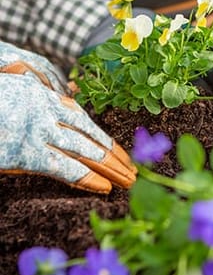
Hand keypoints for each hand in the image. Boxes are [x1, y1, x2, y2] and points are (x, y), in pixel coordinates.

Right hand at [0, 44, 135, 193]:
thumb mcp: (15, 87)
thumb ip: (37, 96)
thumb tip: (63, 101)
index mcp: (44, 96)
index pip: (84, 120)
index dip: (104, 138)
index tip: (120, 151)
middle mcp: (48, 111)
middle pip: (92, 136)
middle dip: (115, 155)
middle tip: (134, 170)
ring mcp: (39, 131)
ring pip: (86, 151)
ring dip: (111, 168)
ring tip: (129, 181)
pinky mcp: (26, 152)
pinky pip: (65, 167)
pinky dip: (87, 179)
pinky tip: (106, 188)